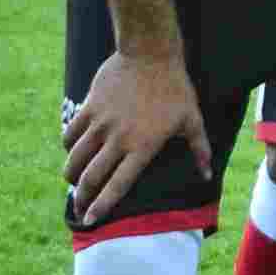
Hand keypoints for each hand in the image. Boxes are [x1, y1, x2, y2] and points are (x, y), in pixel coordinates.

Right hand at [64, 49, 207, 228]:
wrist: (150, 54)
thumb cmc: (176, 89)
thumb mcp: (193, 120)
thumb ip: (199, 150)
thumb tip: (207, 176)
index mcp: (143, 147)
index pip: (118, 185)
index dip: (103, 206)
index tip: (91, 220)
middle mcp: (118, 139)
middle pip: (91, 178)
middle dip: (81, 199)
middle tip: (79, 209)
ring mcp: (100, 123)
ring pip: (75, 159)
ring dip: (71, 175)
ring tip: (74, 183)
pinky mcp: (88, 108)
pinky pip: (70, 134)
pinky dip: (68, 147)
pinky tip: (72, 151)